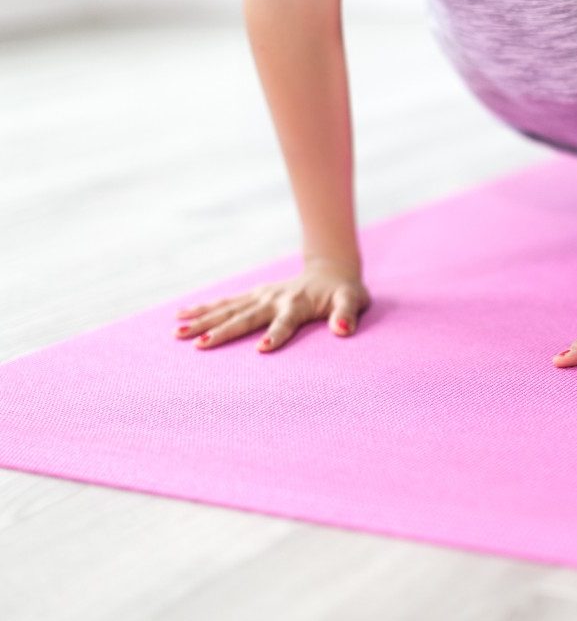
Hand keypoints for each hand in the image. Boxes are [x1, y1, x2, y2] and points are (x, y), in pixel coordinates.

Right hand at [172, 258, 371, 351]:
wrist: (332, 271)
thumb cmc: (344, 292)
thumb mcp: (353, 301)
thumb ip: (347, 314)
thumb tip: (343, 330)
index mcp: (298, 305)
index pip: (285, 323)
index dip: (276, 335)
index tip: (262, 349)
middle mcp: (274, 299)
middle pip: (246, 317)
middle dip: (223, 331)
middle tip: (200, 345)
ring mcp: (261, 296)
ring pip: (228, 309)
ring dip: (204, 321)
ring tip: (178, 333)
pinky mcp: (253, 295)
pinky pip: (225, 302)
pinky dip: (203, 308)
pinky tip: (181, 316)